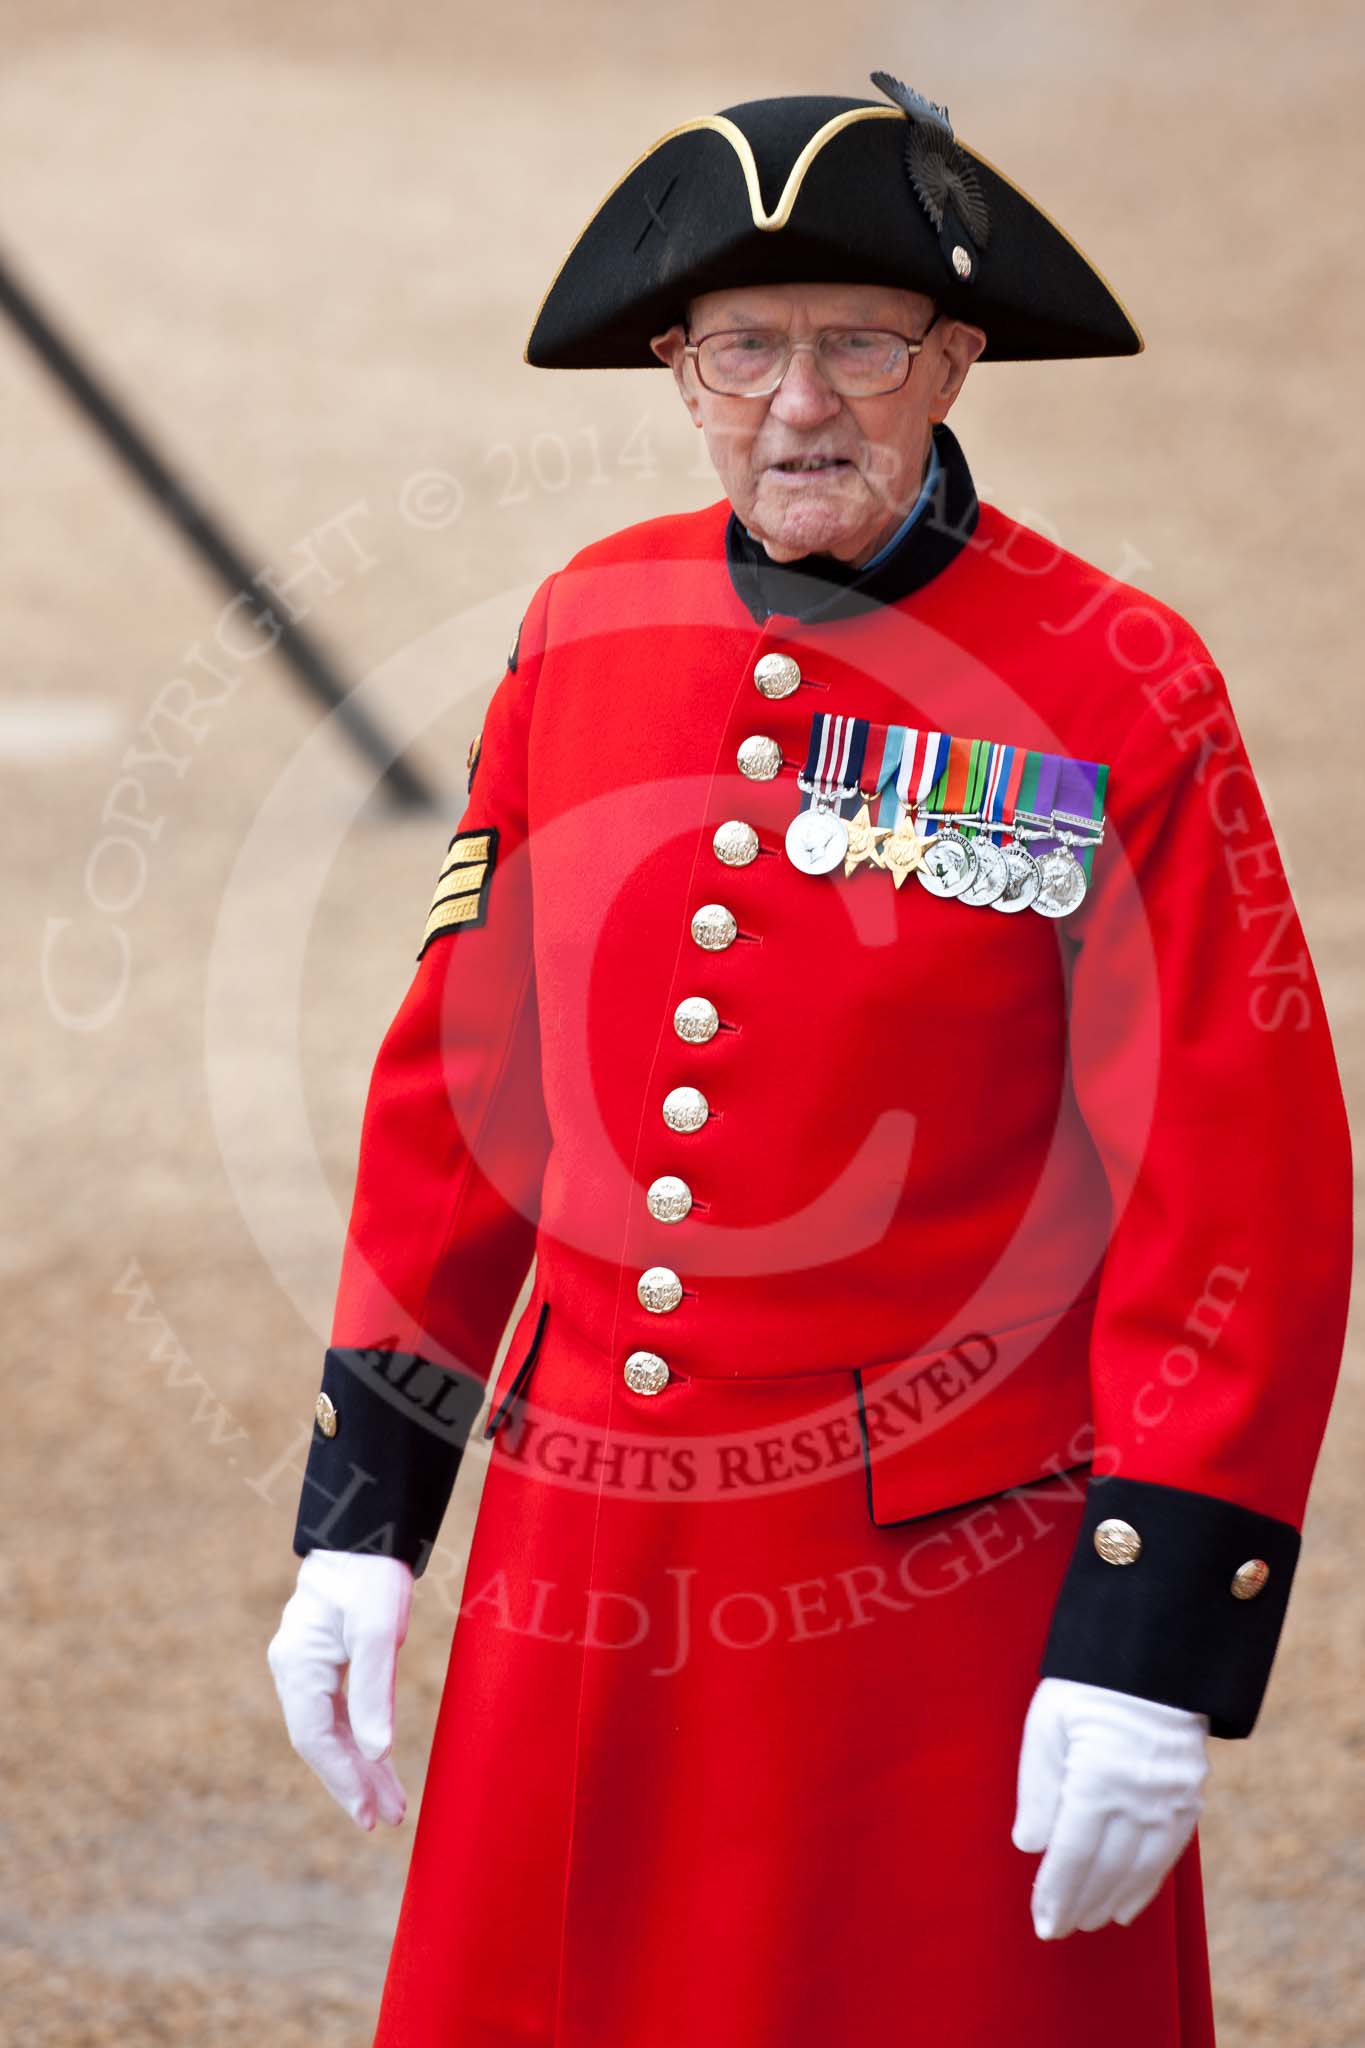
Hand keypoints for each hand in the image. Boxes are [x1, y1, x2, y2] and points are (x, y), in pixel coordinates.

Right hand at [266, 1550, 412, 1829]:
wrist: (365, 1531)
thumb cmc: (370, 1575)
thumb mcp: (380, 1630)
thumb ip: (375, 1691)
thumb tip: (376, 1752)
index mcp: (297, 1664)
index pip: (314, 1738)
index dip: (341, 1780)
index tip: (369, 1814)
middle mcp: (292, 1669)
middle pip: (320, 1740)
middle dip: (352, 1781)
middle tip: (385, 1818)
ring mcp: (305, 1665)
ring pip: (329, 1730)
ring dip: (359, 1765)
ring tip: (392, 1802)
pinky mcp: (323, 1660)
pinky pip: (336, 1712)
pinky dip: (358, 1738)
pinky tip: (377, 1761)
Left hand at [1011, 1676, 1209, 1938]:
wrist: (1155, 1654)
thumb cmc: (1088, 1684)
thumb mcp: (1048, 1725)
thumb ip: (1038, 1788)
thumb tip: (1030, 1846)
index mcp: (1099, 1777)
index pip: (1073, 1854)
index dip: (1056, 1892)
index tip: (1043, 1920)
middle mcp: (1139, 1797)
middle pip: (1105, 1869)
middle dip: (1079, 1903)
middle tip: (1057, 1929)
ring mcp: (1170, 1801)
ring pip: (1139, 1870)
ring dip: (1111, 1901)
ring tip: (1087, 1920)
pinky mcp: (1190, 1798)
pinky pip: (1167, 1856)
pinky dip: (1145, 1885)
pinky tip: (1127, 1903)